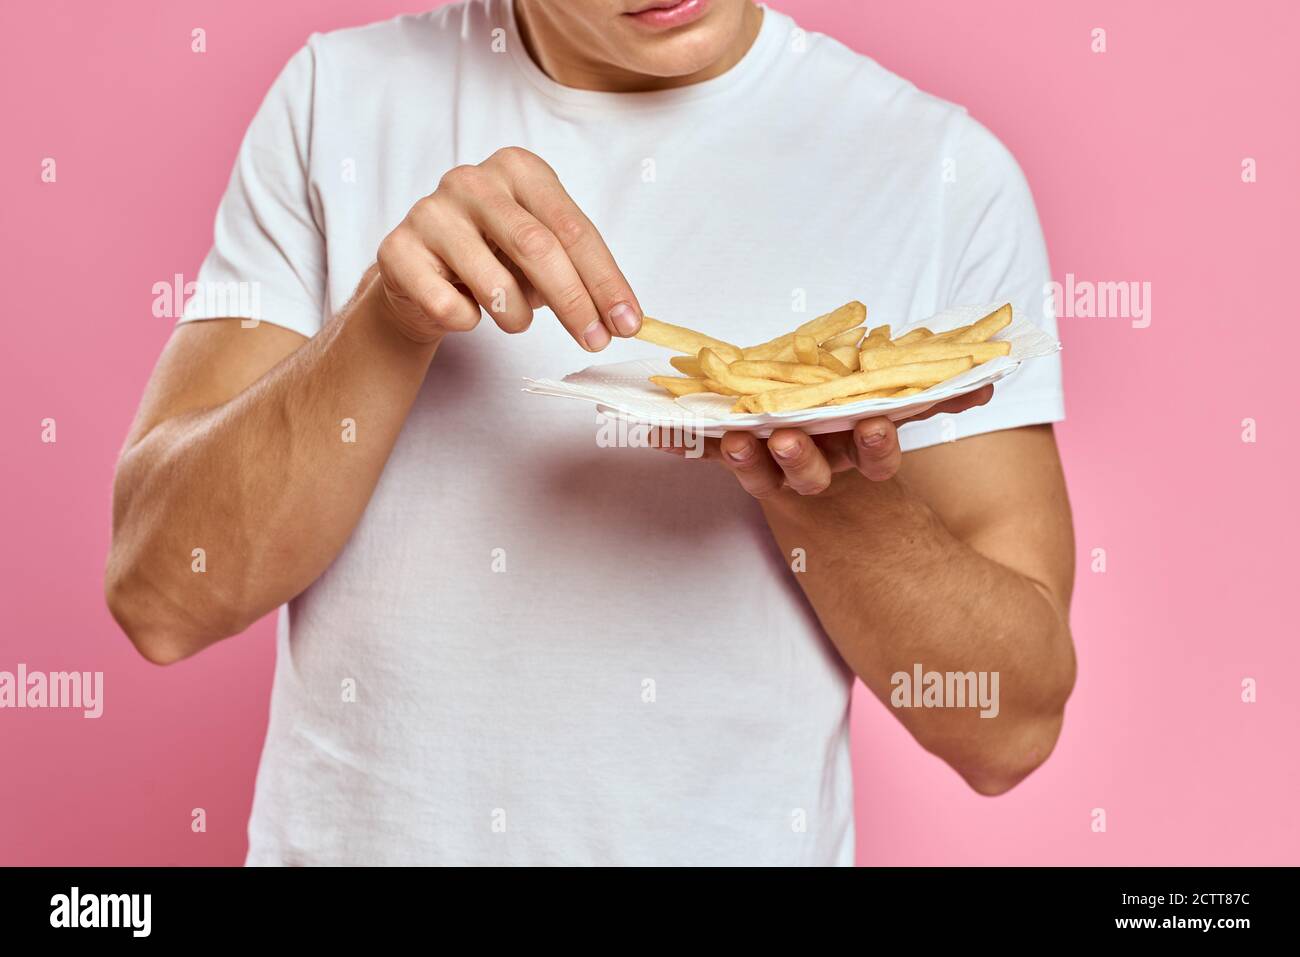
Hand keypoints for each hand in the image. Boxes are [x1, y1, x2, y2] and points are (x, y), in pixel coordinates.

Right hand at [371, 147, 641, 348]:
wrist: (420, 276)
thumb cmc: (493, 259)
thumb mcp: (542, 255)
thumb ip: (582, 275)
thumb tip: (626, 317)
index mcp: (518, 169)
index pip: (572, 229)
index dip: (605, 281)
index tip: (627, 322)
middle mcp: (472, 180)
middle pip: (537, 248)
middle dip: (575, 303)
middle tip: (595, 341)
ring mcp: (430, 211)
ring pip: (495, 284)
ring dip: (518, 318)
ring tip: (516, 320)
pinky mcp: (398, 250)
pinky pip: (449, 307)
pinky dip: (469, 322)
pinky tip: (465, 310)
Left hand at [658, 386, 993, 497]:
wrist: (848, 536)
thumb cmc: (875, 454)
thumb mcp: (909, 426)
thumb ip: (945, 402)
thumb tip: (993, 380)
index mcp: (863, 460)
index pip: (874, 456)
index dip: (874, 447)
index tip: (874, 431)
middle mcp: (823, 473)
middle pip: (811, 471)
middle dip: (800, 456)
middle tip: (785, 440)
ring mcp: (780, 476)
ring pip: (761, 472)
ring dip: (741, 457)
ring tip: (726, 439)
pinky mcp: (747, 469)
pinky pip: (714, 458)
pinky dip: (683, 444)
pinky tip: (650, 433)